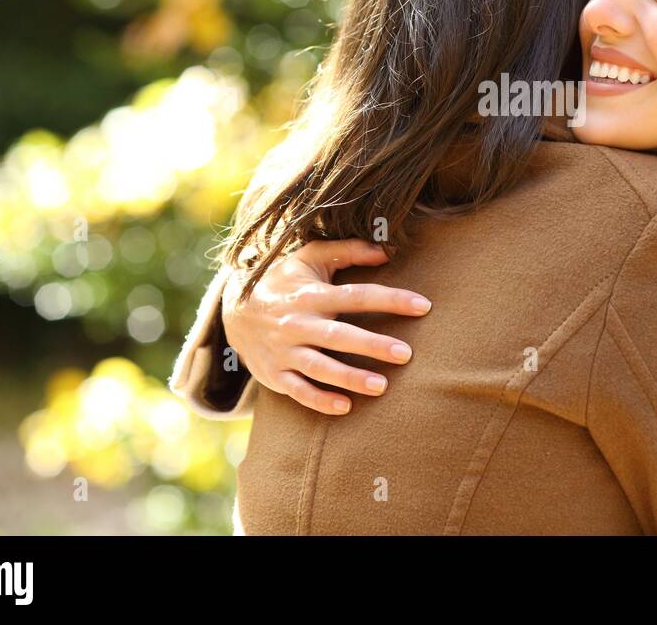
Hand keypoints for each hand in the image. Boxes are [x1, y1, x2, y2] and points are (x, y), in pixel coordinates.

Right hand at [221, 238, 430, 415]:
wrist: (232, 310)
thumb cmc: (284, 281)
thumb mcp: (310, 258)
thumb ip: (348, 250)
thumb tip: (387, 250)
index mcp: (312, 294)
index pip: (357, 295)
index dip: (390, 299)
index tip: (424, 306)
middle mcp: (299, 323)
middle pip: (339, 335)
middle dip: (372, 345)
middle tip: (406, 354)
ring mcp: (285, 350)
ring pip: (319, 366)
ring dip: (350, 377)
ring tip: (382, 386)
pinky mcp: (274, 374)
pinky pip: (297, 390)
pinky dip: (319, 400)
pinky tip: (346, 407)